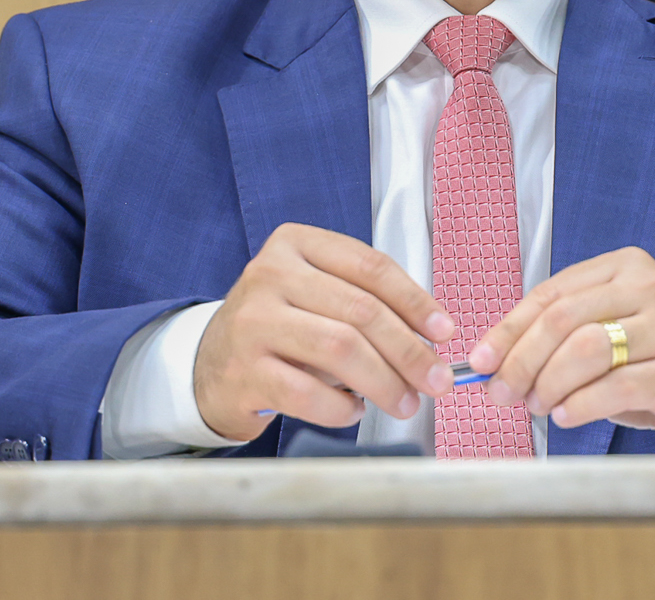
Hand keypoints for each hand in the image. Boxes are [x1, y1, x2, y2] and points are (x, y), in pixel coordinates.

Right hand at [192, 223, 456, 441]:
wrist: (211, 362)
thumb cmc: (280, 325)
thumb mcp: (317, 293)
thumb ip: (366, 300)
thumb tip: (432, 336)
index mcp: (294, 243)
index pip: (370, 266)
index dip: (415, 301)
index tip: (444, 331)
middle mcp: (270, 274)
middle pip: (361, 311)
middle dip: (409, 351)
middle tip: (437, 381)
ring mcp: (252, 322)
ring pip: (340, 350)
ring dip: (385, 382)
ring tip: (405, 402)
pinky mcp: (244, 371)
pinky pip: (309, 394)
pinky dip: (343, 408)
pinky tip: (355, 410)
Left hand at [470, 246, 654, 448]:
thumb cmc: (654, 363)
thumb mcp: (605, 336)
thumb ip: (557, 338)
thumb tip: (495, 362)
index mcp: (625, 267)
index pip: (551, 293)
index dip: (509, 329)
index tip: (481, 360)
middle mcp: (649, 288)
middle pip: (563, 319)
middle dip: (522, 360)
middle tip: (502, 392)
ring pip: (586, 349)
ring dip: (549, 383)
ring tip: (539, 406)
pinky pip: (617, 386)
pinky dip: (581, 404)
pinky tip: (567, 415)